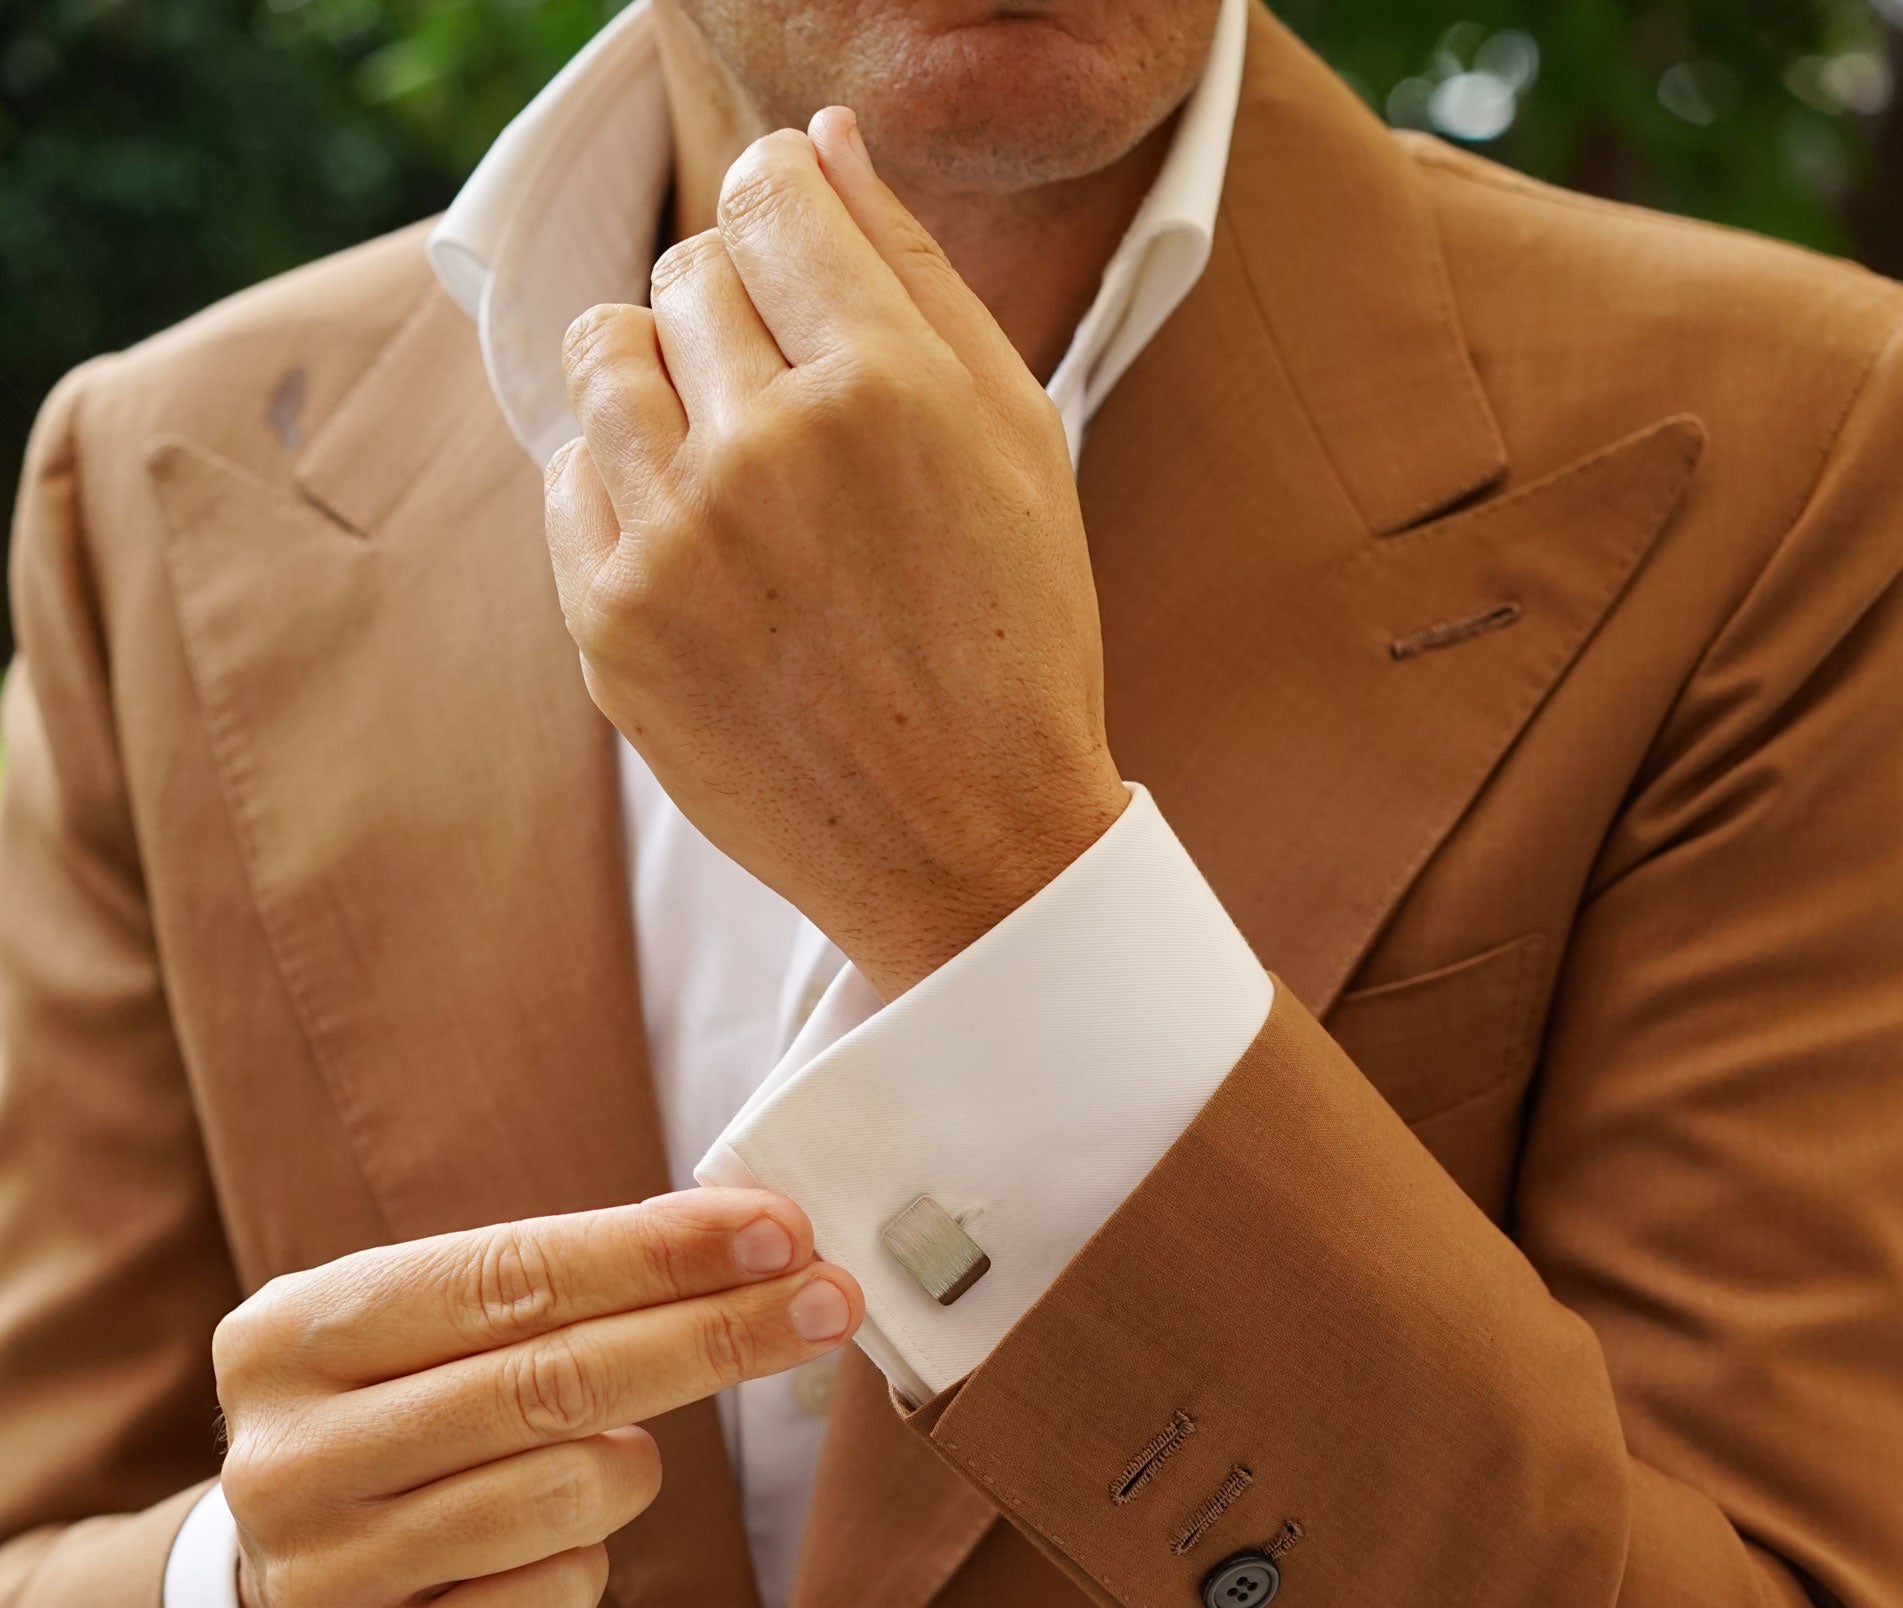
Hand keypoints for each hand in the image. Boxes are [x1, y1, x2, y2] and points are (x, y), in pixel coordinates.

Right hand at [215, 1190, 858, 1607]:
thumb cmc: (409, 1445)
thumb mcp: (434, 1347)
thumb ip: (554, 1294)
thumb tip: (754, 1239)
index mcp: (291, 1336)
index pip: (506, 1276)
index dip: (654, 1253)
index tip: (778, 1230)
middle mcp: (287, 1455)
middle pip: (550, 1382)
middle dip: (710, 1336)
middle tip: (827, 1305)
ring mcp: (320, 1575)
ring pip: (565, 1495)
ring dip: (629, 1473)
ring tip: (606, 1467)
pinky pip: (554, 1599)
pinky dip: (584, 1570)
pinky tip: (546, 1563)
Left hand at [544, 107, 1128, 999]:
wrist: (969, 851)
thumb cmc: (1012, 641)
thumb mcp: (1015, 439)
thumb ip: (915, 274)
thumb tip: (820, 143)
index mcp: (882, 385)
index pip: (767, 193)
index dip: (781, 209)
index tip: (798, 265)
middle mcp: (765, 450)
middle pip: (686, 274)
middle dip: (735, 313)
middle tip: (796, 411)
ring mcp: (675, 543)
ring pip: (605, 356)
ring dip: (660, 380)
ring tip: (733, 461)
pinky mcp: (613, 627)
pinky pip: (569, 478)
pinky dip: (621, 486)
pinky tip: (703, 543)